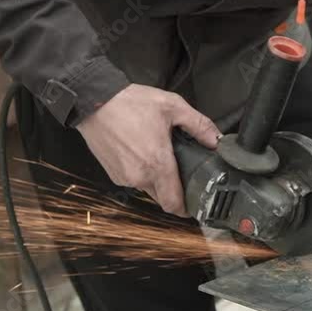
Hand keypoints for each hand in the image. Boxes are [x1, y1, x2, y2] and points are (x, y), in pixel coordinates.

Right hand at [75, 84, 220, 215]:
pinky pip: (134, 180)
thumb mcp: (172, 107)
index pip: (174, 204)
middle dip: (174, 190)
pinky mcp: (113, 173)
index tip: (195, 203)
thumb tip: (216, 140)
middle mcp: (140, 176)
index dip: (186, 208)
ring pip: (148, 189)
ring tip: (161, 156)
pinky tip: (144, 153)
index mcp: (157, 165)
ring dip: (157, 179)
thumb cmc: (130, 103)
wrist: (94, 102)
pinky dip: (142, 173)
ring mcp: (124, 177)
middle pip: (163, 198)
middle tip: (182, 173)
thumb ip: (199, 125)